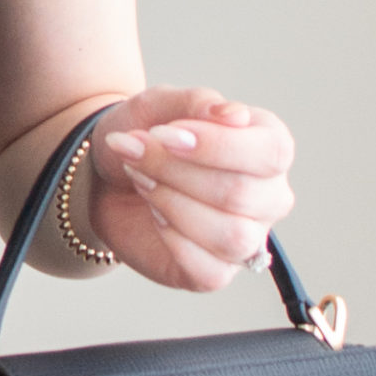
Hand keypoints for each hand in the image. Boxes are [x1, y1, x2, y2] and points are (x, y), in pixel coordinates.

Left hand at [86, 87, 294, 290]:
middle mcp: (269, 196)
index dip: (215, 145)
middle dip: (175, 172)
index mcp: (269, 147)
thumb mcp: (160, 105)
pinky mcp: (216, 273)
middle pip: (241, 193)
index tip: (162, 134)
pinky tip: (154, 215)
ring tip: (143, 181)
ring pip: (231, 235)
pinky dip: (172, 239)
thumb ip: (196, 103)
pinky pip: (208, 269)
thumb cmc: (144, 137)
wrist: (105, 177)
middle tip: (136, 153)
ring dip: (172, 204)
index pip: (270, 152)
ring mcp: (247, 238)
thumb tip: (232, 115)